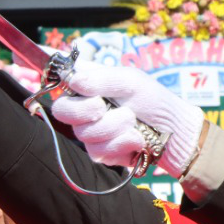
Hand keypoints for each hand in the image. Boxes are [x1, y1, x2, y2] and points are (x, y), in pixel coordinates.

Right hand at [51, 57, 204, 176]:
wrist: (173, 130)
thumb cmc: (153, 100)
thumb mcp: (130, 80)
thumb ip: (101, 78)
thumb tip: (74, 81)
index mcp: (87, 87)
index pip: (59, 79)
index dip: (51, 73)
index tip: (52, 70)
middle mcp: (83, 110)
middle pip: (62, 111)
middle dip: (86, 110)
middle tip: (103, 107)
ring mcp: (89, 133)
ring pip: (84, 133)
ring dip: (114, 127)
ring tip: (133, 122)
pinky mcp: (99, 153)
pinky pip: (98, 150)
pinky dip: (122, 143)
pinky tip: (136, 138)